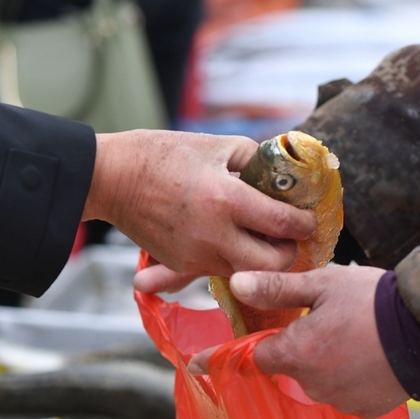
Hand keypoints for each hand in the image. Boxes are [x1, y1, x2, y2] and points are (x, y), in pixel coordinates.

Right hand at [83, 130, 315, 278]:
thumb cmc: (164, 154)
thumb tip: (284, 179)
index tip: (306, 218)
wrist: (113, 178)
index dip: (304, 223)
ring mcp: (198, 254)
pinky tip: (231, 237)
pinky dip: (234, 260)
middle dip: (288, 252)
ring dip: (261, 259)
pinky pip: (221, 270)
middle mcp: (215, 234)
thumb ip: (257, 163)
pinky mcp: (184, 264)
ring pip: (248, 273)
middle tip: (286, 236)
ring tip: (259, 236)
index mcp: (227, 199)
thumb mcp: (217, 146)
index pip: (283, 224)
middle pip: (273, 265)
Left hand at [187, 265, 409, 418]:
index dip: (224, 357)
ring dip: (323, 360)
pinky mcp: (365, 408)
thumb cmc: (376, 302)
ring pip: (316, 378)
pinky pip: (343, 391)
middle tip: (323, 318)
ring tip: (352, 332)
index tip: (195, 365)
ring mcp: (340, 400)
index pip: (249, 358)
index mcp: (297, 352)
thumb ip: (278, 287)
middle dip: (296, 344)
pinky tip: (367, 353)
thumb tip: (235, 283)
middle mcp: (313, 384)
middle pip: (287, 365)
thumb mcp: (324, 284)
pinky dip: (348, 375)